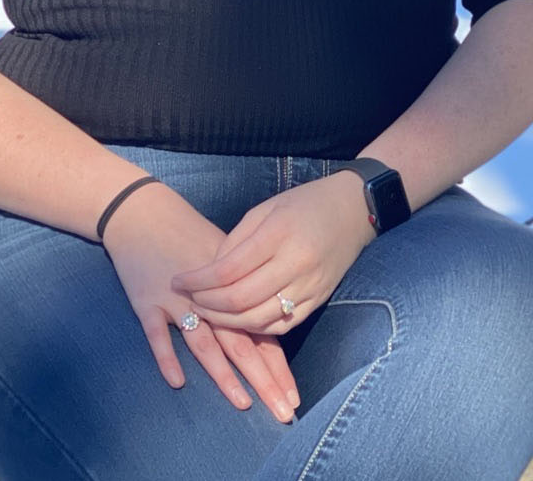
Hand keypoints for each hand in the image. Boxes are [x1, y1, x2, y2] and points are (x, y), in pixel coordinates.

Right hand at [100, 181, 300, 423]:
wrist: (141, 211)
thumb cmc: (185, 232)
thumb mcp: (222, 253)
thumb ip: (244, 284)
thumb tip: (269, 315)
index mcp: (233, 285)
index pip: (261, 331)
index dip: (278, 366)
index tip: (294, 398)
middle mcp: (209, 298)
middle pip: (240, 343)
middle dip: (263, 381)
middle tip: (282, 413)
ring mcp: (176, 301)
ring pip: (204, 343)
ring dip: (224, 375)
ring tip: (242, 403)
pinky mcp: (146, 300)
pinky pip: (156, 333)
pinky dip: (166, 355)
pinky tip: (178, 381)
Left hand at [169, 172, 374, 334]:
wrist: (354, 209)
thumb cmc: (304, 203)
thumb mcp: (265, 209)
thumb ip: (237, 240)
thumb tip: (209, 271)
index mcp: (278, 234)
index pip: (229, 269)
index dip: (199, 280)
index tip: (177, 281)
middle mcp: (296, 263)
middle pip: (241, 299)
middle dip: (208, 305)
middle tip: (187, 302)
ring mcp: (310, 286)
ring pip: (260, 319)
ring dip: (228, 322)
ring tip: (207, 314)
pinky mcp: (319, 300)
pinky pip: (282, 326)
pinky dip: (255, 328)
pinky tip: (238, 321)